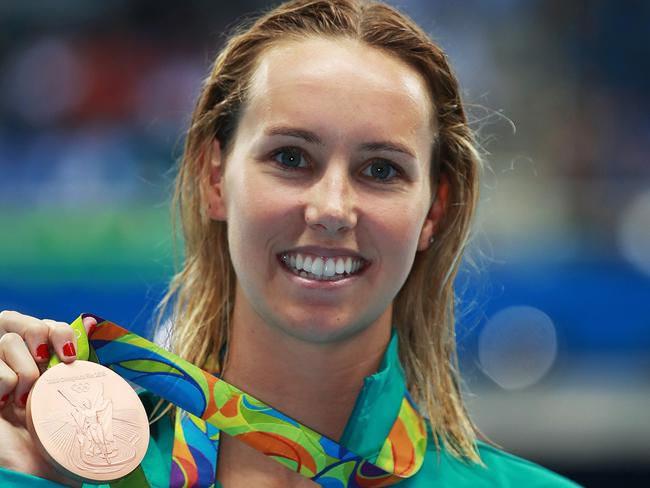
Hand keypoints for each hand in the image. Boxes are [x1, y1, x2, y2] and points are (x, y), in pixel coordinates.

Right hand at [0, 310, 96, 484]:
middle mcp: (13, 358)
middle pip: (16, 318)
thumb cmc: (56, 432)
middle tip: (45, 364)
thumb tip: (91, 323)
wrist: (36, 467)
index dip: (58, 332)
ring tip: (26, 398)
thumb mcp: (70, 394)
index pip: (45, 324)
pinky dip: (5, 383)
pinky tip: (6, 405)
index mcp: (37, 357)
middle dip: (38, 336)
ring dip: (25, 371)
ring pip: (7, 341)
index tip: (70, 358)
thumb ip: (75, 362)